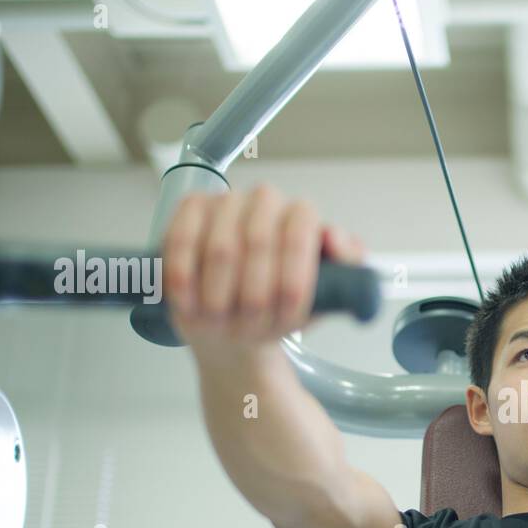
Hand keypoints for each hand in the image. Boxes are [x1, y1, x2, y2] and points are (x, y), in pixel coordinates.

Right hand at [161, 183, 365, 355]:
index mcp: (303, 216)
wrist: (238, 324)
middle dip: (255, 296)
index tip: (287, 316)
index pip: (300, 235)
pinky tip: (189, 303)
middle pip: (259, 243)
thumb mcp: (325, 299)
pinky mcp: (189, 209)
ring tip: (221, 322)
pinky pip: (181, 241)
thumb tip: (333, 239)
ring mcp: (226, 201)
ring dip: (219, 295)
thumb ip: (346, 269)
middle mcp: (266, 200)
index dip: (292, 280)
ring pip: (220, 248)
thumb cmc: (281, 307)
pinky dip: (184, 279)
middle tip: (250, 326)